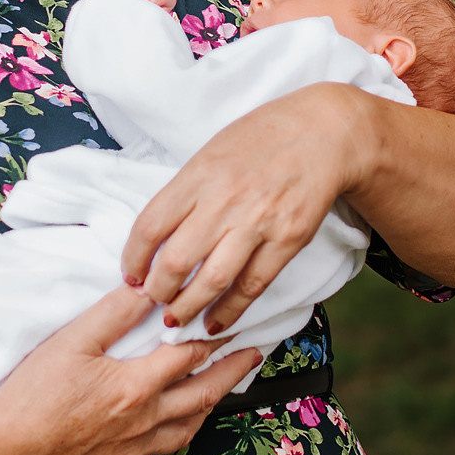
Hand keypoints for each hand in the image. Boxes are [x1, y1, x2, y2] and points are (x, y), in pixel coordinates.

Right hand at [0, 286, 260, 454]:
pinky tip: (172, 425)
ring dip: (208, 407)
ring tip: (220, 389)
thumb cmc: (31, 392)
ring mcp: (132, 451)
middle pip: (202, 396)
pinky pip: (159, 453)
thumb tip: (148, 288)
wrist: (0, 446)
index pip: (189, 357)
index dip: (214, 337)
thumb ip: (114, 312)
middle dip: (232, 374)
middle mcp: (144, 423)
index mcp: (136, 388)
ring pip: (186, 430)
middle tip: (253, 356)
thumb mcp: (72, 340)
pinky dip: (175, 435)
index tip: (234, 322)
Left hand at [122, 83, 375, 332]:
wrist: (323, 131)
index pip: (150, 226)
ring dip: (188, 308)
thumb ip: (186, 190)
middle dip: (158, 291)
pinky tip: (216, 323)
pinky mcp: (288, 239)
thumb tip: (157, 234)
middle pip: (177, 260)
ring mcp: (258, 221)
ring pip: (213, 280)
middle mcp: (225, 200)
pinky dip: (230, 311)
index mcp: (199, 175)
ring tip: (176, 322)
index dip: (134, 259)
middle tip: (153, 302)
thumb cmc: (263, 138)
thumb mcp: (213, 152)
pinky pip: (252, 285)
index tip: (131, 276)